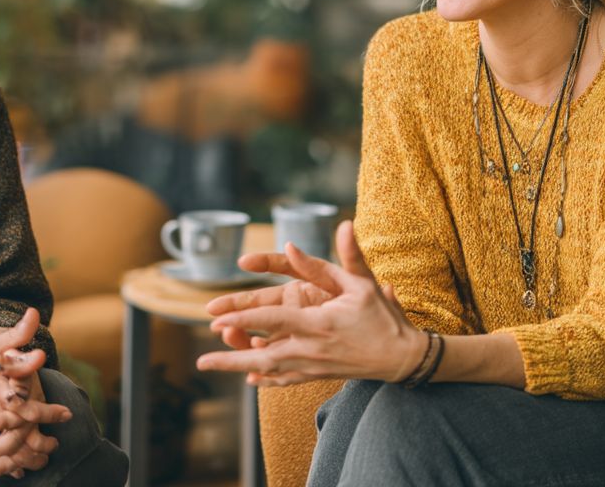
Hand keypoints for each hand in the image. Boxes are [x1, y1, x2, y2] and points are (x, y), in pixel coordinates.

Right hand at [0, 308, 71, 477]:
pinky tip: (8, 468)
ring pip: (4, 454)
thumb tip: (35, 316)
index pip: (32, 408)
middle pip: (22, 438)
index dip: (51, 413)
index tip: (66, 414)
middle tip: (54, 446)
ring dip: (24, 460)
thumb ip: (14, 334)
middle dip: (41, 444)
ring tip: (37, 461)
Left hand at [196, 220, 428, 385]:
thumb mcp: (362, 283)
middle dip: (230, 356)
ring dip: (238, 368)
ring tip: (210, 366)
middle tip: (202, 360)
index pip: (272, 319)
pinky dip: (264, 379)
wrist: (403, 358)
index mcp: (318, 323)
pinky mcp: (318, 375)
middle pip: (262, 355)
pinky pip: (285, 380)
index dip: (243, 318)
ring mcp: (313, 366)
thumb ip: (343, 256)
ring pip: (268, 371)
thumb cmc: (384, 317)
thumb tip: (340, 225)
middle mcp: (311, 348)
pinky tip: (248, 377)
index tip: (217, 318)